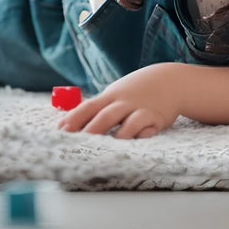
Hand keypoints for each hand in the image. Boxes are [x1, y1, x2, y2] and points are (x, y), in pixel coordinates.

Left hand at [56, 64, 183, 138]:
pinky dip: (142, 135)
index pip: (88, 107)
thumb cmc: (134, 92)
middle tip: (77, 143)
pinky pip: (149, 128)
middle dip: (91, 130)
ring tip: (107, 147)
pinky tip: (137, 140)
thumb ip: (97, 109)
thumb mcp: (115, 95)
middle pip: (105, 116)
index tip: (60, 130)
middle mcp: (123, 102)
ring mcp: (141, 109)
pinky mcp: (157, 118)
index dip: (74, 119)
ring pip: (128, 122)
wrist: (168, 81)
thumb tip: (68, 124)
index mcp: (109, 97)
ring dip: (118, 134)